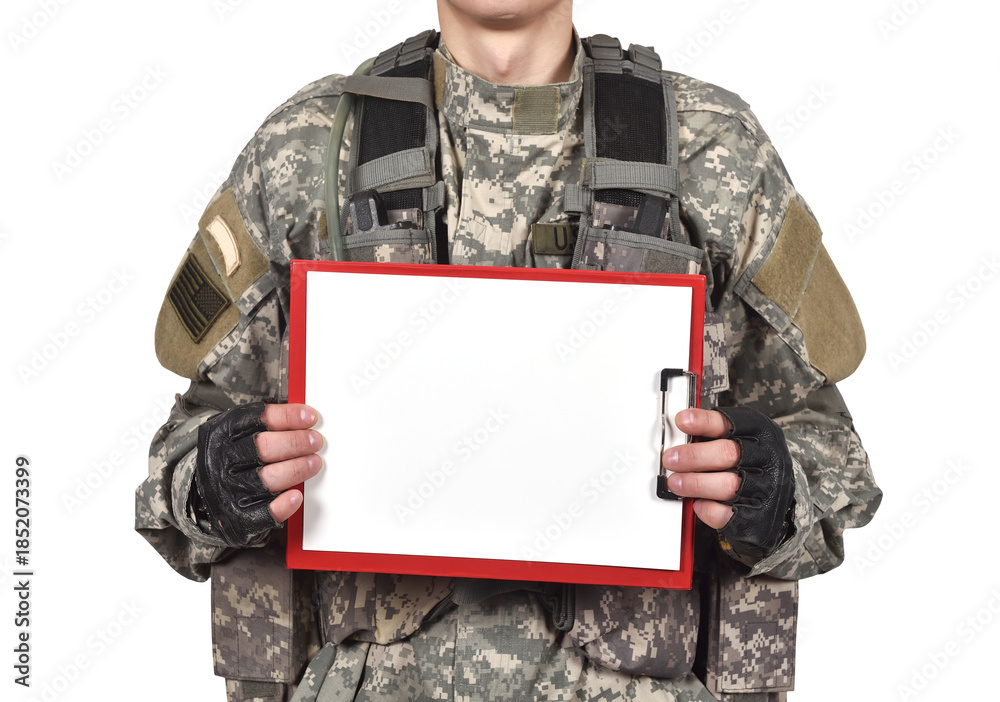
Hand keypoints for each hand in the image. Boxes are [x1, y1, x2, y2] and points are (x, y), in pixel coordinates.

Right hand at [195, 402, 322, 546]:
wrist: (203, 492)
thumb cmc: (230, 457)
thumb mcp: (237, 431)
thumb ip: (266, 423)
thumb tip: (302, 419)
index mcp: (223, 434)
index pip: (258, 420)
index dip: (288, 417)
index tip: (310, 417)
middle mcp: (223, 461)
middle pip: (264, 448)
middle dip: (296, 443)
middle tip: (315, 441)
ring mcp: (230, 489)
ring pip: (268, 478)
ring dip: (296, 469)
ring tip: (313, 463)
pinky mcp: (238, 516)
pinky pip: (264, 512)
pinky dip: (283, 504)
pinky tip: (296, 495)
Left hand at [662, 406, 794, 558]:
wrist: (777, 500)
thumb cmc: (751, 462)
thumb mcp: (741, 438)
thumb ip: (714, 435)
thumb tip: (678, 437)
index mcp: (760, 433)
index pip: (731, 423)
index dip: (703, 422)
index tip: (682, 421)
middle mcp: (766, 458)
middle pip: (727, 454)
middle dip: (693, 456)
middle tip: (671, 459)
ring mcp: (765, 488)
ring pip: (728, 485)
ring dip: (695, 483)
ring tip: (675, 483)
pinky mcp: (759, 516)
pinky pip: (728, 514)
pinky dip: (708, 509)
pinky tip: (697, 503)